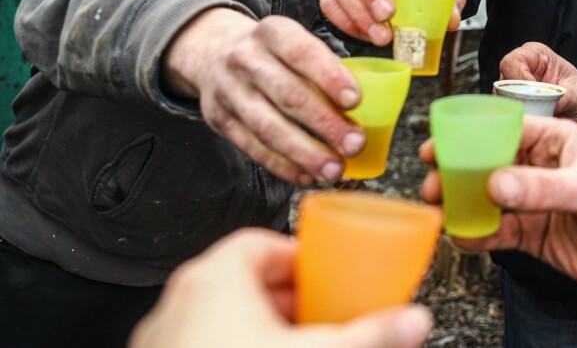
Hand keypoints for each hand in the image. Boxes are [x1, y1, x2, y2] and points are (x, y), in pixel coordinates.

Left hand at [130, 228, 432, 347]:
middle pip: (242, 280)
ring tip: (293, 344)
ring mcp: (162, 341)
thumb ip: (371, 333)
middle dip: (287, 297)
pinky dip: (232, 346)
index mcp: (214, 279)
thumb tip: (412, 322)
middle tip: (318, 314)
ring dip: (259, 327)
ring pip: (219, 317)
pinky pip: (201, 344)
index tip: (324, 274)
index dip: (299, 257)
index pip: (261, 242)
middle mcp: (178, 303)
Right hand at [162, 9, 362, 184]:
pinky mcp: (219, 120)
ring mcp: (229, 91)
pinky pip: (253, 147)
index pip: (302, 53)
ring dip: (305, 153)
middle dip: (325, 123)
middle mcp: (247, 59)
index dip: (330, 78)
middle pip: (288, 95)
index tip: (356, 101)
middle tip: (355, 144)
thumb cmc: (273, 53)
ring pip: (268, 128)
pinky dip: (282, 165)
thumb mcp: (293, 41)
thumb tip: (369, 106)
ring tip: (334, 169)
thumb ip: (323, 66)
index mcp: (273, 33)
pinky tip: (307, 175)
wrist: (212, 52)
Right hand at [419, 118, 576, 298]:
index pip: (508, 128)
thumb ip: (544, 188)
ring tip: (438, 208)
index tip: (440, 144)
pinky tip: (462, 236)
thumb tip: (496, 182)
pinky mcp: (533, 234)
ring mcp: (535, 202)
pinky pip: (496, 231)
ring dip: (460, 202)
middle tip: (430, 180)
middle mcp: (542, 168)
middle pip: (489, 163)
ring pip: (487, 198)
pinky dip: (476, 234)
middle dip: (457, 170)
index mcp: (559, 141)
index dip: (471, 134)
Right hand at [498, 43, 576, 123]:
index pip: (513, 62)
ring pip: (501, 99)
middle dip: (517, 99)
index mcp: (536, 55)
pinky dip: (516, 118)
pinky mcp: (512, 103)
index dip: (519, 79)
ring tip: (536, 117)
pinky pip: (505, 111)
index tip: (533, 95)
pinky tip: (531, 122)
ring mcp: (514, 86)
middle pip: (502, 82)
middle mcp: (521, 68)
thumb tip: (551, 106)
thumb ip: (565, 98)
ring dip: (516, 110)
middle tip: (535, 111)